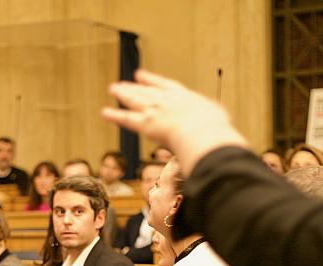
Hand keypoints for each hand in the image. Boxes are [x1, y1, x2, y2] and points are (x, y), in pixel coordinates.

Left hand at [102, 69, 247, 174]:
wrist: (203, 133)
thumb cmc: (214, 128)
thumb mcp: (217, 117)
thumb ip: (211, 117)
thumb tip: (216, 125)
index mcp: (184, 95)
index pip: (164, 85)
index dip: (151, 81)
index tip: (140, 75)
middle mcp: (166, 100)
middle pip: (146, 91)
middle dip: (134, 87)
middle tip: (122, 83)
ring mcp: (155, 111)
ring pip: (135, 100)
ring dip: (123, 95)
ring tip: (113, 89)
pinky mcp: (147, 125)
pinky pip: (127, 120)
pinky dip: (115, 116)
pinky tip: (104, 113)